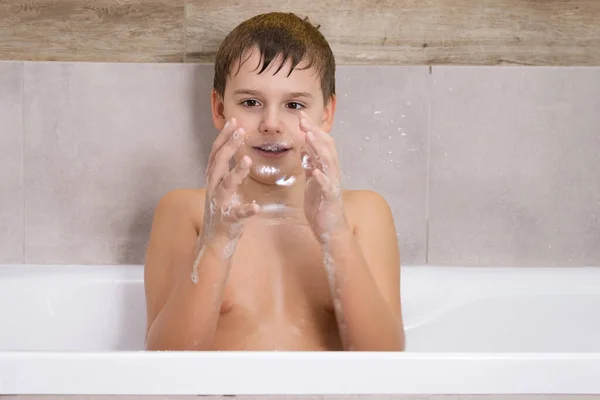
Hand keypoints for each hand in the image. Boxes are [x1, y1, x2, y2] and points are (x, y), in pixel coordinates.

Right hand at [201, 118, 259, 257]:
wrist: (214, 240)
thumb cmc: (222, 210)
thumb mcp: (222, 185)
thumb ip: (226, 168)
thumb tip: (234, 146)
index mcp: (213, 179)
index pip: (216, 153)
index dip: (224, 137)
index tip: (233, 121)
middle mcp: (213, 188)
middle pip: (218, 163)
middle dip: (229, 146)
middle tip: (241, 131)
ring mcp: (219, 204)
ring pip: (226, 185)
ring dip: (236, 172)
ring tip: (248, 159)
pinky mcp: (228, 220)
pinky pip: (236, 214)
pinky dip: (245, 210)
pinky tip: (255, 206)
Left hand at [298, 111, 349, 241]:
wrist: (330, 229)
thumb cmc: (321, 206)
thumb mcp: (312, 181)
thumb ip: (310, 165)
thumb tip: (305, 148)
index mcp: (327, 168)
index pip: (322, 143)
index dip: (312, 129)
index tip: (301, 117)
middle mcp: (333, 173)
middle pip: (326, 147)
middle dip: (315, 132)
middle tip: (303, 119)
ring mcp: (333, 184)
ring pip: (328, 161)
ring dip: (319, 148)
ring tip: (309, 136)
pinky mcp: (331, 198)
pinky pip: (327, 186)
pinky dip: (321, 177)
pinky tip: (315, 170)